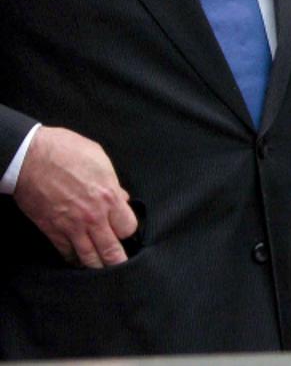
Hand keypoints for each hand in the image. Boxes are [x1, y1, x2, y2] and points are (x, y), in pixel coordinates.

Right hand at [12, 126, 136, 267]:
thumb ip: (113, 183)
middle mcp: (93, 217)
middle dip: (118, 260)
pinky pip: (66, 253)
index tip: (125, 230)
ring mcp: (71, 227)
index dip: (127, 230)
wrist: (30, 158)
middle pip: (111, 250)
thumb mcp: (100, 160)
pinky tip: (79, 262)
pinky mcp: (52, 231)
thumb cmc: (67, 152)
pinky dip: (74, 260)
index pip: (128, 227)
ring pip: (89, 257)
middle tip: (121, 265)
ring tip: (104, 271)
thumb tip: (121, 196)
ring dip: (98, 266)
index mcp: (108, 197)